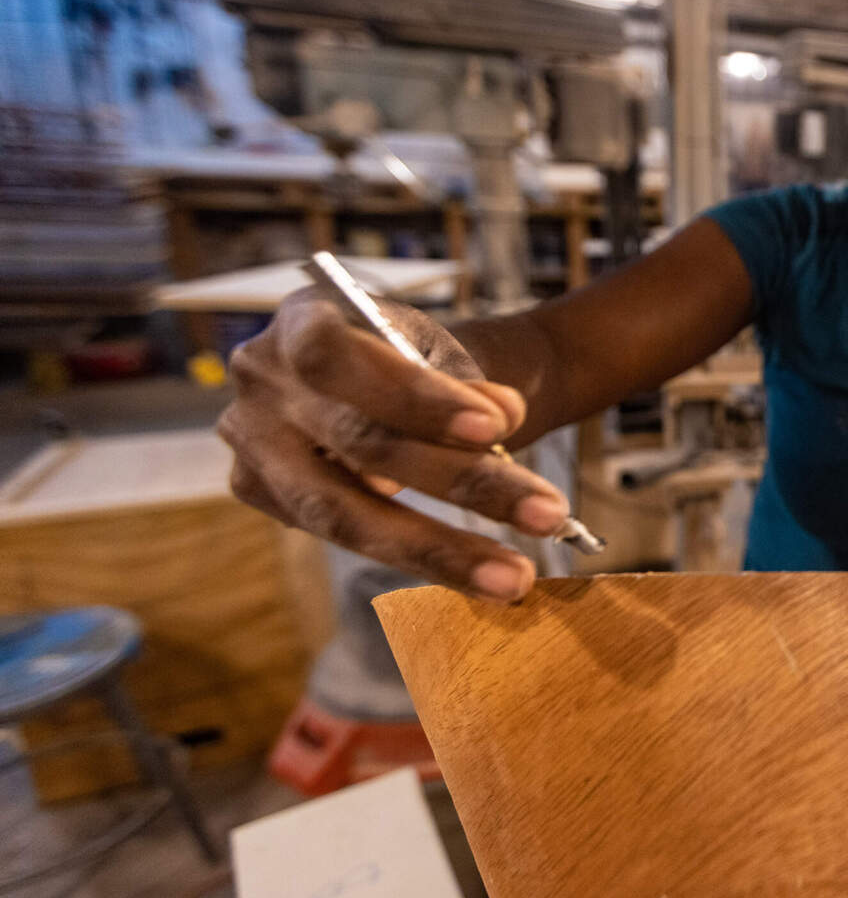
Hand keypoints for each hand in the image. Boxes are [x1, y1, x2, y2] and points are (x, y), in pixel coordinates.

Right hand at [218, 288, 568, 600]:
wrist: (396, 378)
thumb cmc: (418, 358)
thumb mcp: (445, 352)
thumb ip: (468, 380)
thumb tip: (503, 417)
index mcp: (299, 320)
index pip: (340, 359)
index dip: (414, 397)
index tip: (497, 426)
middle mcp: (261, 382)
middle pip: (356, 444)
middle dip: (459, 482)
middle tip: (545, 514)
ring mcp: (253, 445)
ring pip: (343, 512)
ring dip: (440, 549)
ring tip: (515, 578)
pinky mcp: (262, 495)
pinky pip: (344, 537)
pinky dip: (416, 556)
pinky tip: (476, 575)